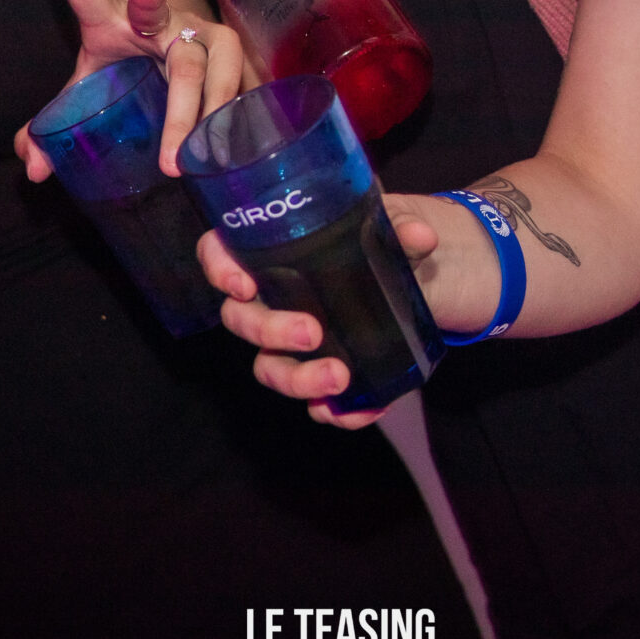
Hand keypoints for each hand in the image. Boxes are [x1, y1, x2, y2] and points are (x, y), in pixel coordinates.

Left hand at [14, 0, 242, 180]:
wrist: (179, 68)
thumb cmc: (127, 72)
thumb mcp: (89, 91)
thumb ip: (56, 124)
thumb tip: (32, 169)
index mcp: (111, 20)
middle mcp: (157, 18)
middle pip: (154, 16)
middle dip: (152, 1)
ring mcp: (198, 31)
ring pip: (199, 60)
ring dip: (192, 109)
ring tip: (182, 157)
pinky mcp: (229, 52)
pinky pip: (236, 80)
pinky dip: (228, 114)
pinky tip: (227, 144)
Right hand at [200, 193, 498, 430]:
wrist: (413, 277)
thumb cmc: (379, 238)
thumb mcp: (390, 226)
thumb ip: (399, 230)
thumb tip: (420, 235)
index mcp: (270, 252)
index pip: (219, 253)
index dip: (219, 269)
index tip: (244, 284)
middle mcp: (270, 300)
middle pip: (241, 320)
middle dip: (269, 331)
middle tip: (312, 332)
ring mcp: (290, 344)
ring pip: (269, 368)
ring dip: (298, 379)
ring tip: (340, 376)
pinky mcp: (320, 375)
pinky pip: (315, 403)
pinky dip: (337, 411)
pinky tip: (365, 408)